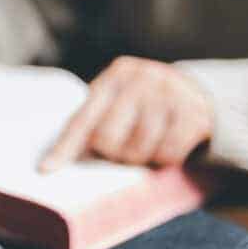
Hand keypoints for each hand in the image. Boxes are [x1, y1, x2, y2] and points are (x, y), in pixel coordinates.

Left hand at [39, 56, 212, 171]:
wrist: (201, 93)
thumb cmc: (144, 108)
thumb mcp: (118, 103)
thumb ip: (92, 124)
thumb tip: (50, 167)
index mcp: (114, 77)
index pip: (82, 120)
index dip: (64, 148)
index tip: (46, 171)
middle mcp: (140, 79)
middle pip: (107, 140)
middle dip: (114, 153)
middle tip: (126, 149)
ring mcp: (168, 93)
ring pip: (137, 150)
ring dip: (141, 159)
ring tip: (148, 147)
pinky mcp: (193, 113)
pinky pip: (167, 154)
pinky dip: (166, 160)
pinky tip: (169, 149)